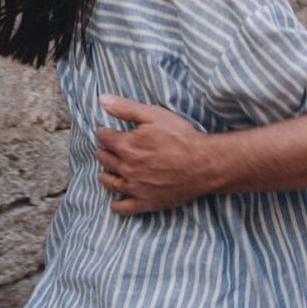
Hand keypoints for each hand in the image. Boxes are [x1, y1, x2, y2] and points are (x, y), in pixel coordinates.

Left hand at [94, 95, 216, 214]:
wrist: (204, 164)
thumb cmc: (182, 137)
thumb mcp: (155, 115)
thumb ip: (126, 108)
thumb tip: (102, 100)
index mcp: (126, 146)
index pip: (104, 138)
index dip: (105, 132)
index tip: (107, 131)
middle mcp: (126, 168)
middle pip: (104, 159)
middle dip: (104, 151)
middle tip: (108, 148)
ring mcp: (135, 187)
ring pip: (109, 182)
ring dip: (105, 174)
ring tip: (108, 170)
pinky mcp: (145, 202)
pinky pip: (122, 207)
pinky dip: (116, 203)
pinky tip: (117, 198)